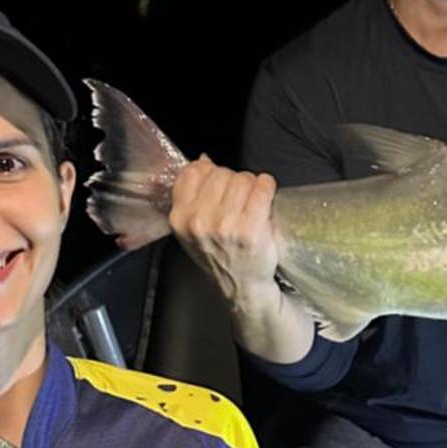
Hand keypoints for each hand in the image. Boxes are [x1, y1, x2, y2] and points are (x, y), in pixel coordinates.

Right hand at [168, 155, 282, 310]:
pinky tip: (265, 193)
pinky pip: (261, 188)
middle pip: (221, 173)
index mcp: (180, 217)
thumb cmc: (219, 256)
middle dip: (233, 180)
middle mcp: (199, 220)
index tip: (219, 184)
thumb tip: (203, 160)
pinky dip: (266, 185)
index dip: (210, 173)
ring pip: (242, 178)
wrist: (240, 287)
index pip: (193, 172)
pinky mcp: (250, 228)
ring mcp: (225, 225)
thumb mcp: (191, 229)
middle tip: (238, 198)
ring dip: (251, 184)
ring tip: (251, 200)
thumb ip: (190, 194)